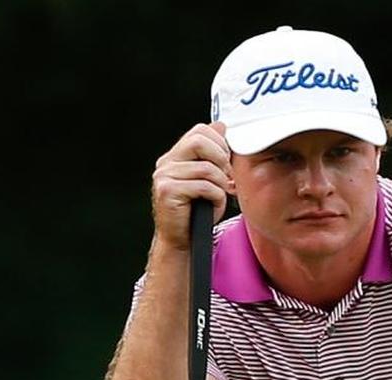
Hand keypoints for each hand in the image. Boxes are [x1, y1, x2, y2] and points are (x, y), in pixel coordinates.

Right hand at [150, 122, 232, 249]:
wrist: (182, 240)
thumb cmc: (198, 212)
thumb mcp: (210, 178)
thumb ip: (213, 153)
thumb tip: (221, 125)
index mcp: (175, 156)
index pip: (200, 131)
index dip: (220, 143)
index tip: (227, 162)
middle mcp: (166, 163)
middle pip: (199, 141)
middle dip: (221, 158)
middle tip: (226, 177)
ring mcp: (163, 176)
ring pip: (205, 167)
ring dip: (220, 183)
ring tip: (220, 195)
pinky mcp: (167, 191)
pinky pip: (203, 186)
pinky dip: (216, 197)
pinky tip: (212, 205)